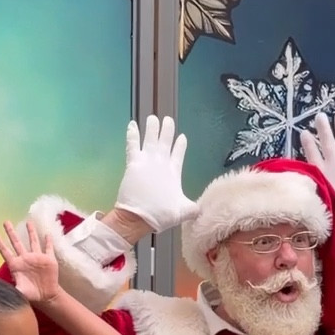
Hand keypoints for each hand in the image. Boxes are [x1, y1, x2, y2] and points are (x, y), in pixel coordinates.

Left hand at [0, 220, 59, 305]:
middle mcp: (25, 259)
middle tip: (6, 222)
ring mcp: (37, 258)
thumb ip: (10, 290)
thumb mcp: (18, 292)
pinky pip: (48, 248)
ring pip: (33, 241)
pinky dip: (48, 241)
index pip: (5, 251)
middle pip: (16, 243)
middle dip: (11, 232)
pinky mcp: (48, 259)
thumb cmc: (30, 294)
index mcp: (16, 265)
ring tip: (28, 222)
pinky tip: (47, 234)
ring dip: (31, 232)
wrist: (46, 296)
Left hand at [114, 115, 196, 233]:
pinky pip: (132, 144)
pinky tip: (131, 124)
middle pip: (165, 142)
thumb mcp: (183, 212)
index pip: (178, 154)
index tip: (182, 137)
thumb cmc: (160, 214)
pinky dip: (132, 134)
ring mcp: (147, 161)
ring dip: (152, 128)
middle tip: (168, 119)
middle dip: (167, 130)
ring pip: (150, 139)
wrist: (139, 217)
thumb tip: (203, 209)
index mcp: (173, 172)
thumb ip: (193, 209)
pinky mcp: (133, 163)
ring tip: (152, 118)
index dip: (180, 145)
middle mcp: (161, 163)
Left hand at [299, 112, 334, 231]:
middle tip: (319, 116)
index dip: (308, 144)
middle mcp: (334, 162)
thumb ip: (320, 201)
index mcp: (322, 172)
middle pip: (327, 142)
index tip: (303, 132)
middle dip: (323, 129)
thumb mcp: (328, 208)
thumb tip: (309, 199)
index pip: (312, 154)